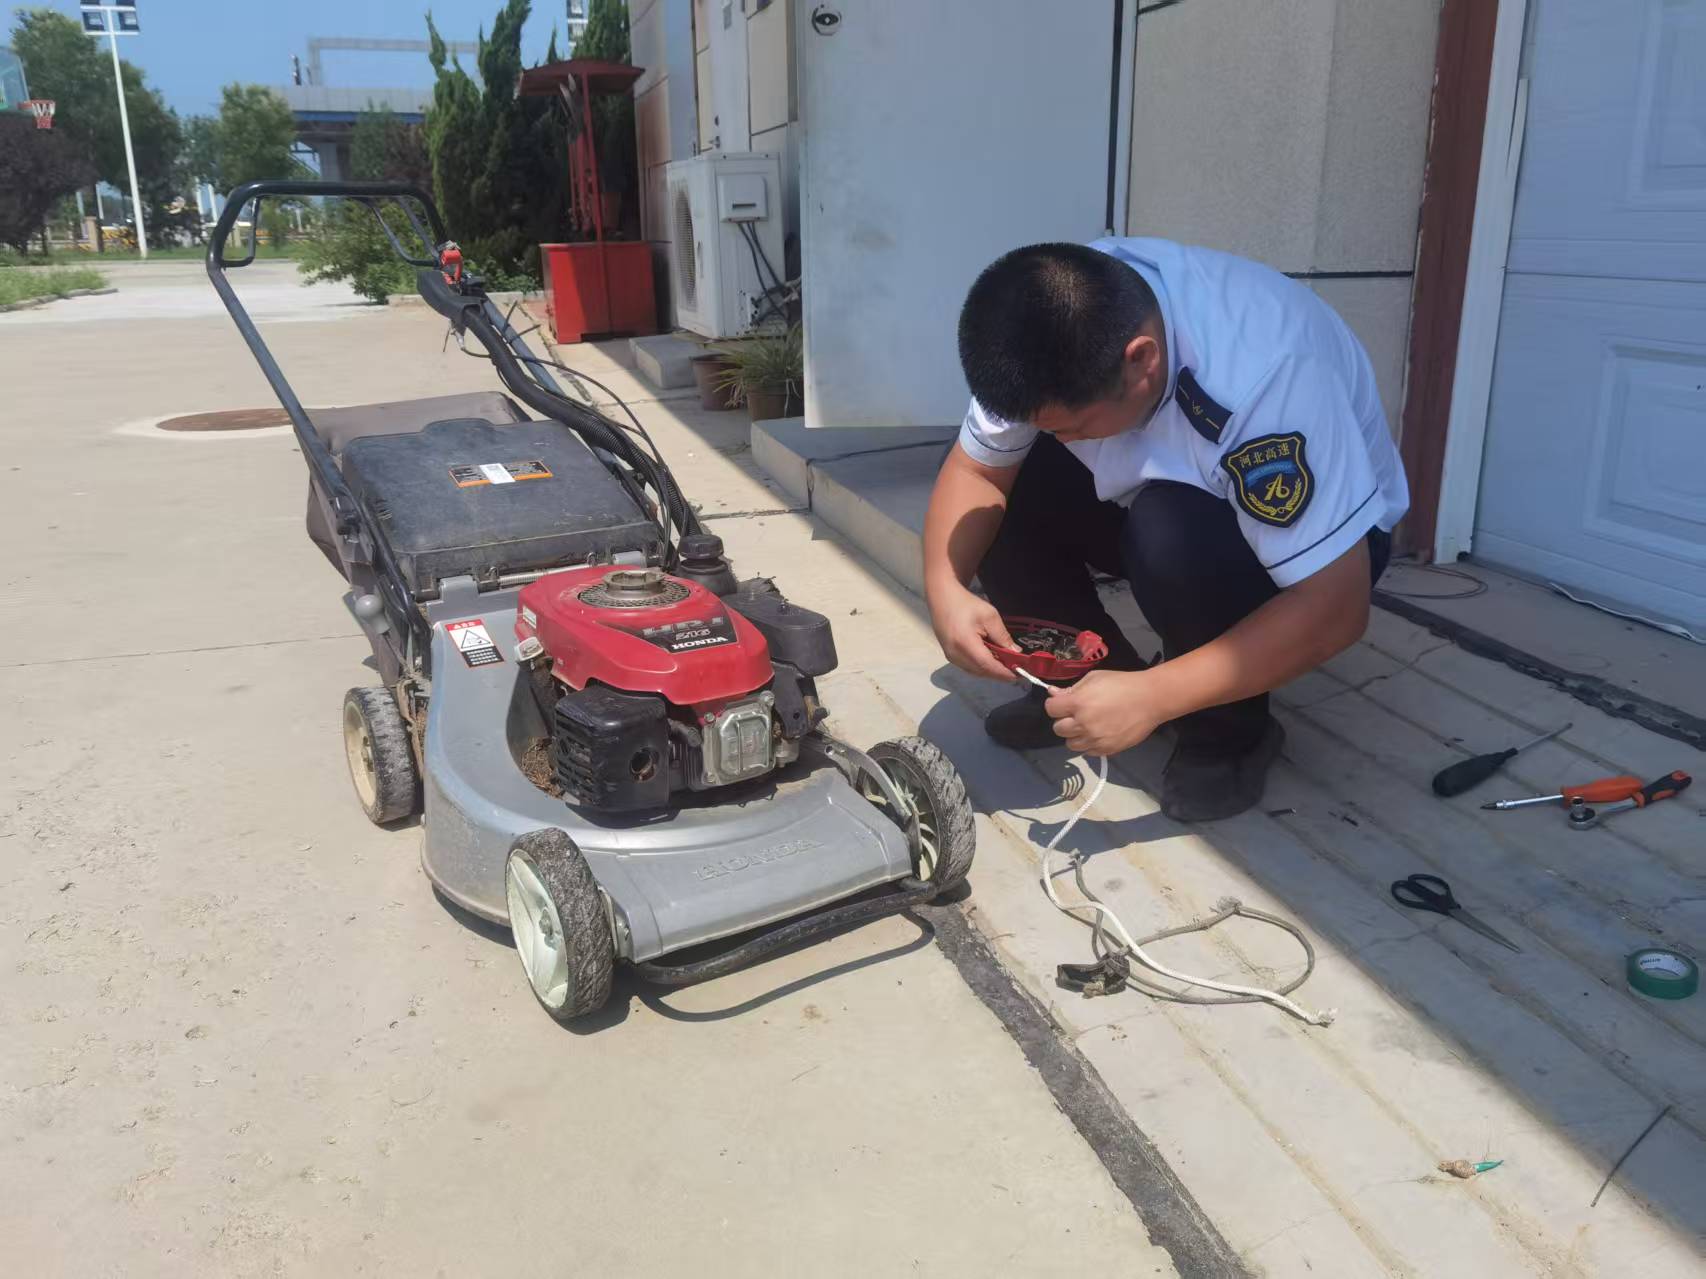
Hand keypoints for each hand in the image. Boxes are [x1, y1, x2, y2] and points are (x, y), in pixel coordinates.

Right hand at [928, 583, 1018, 681]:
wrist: (943, 598)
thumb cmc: (967, 604)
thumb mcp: (990, 616)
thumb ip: (1003, 637)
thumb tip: (1016, 653)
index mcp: (965, 644)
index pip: (988, 666)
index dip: (1005, 672)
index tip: (1021, 674)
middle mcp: (956, 655)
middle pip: (982, 671)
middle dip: (1001, 673)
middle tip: (1018, 669)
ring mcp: (951, 657)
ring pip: (976, 671)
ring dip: (992, 670)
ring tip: (1007, 664)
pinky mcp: (950, 656)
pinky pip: (969, 667)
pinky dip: (982, 666)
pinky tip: (991, 659)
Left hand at [1044, 669, 1162, 755]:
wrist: (1151, 699)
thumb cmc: (1122, 683)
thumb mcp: (1094, 678)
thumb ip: (1072, 689)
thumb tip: (1053, 694)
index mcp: (1078, 703)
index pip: (1050, 709)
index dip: (1056, 705)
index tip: (1064, 703)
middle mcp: (1083, 724)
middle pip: (1058, 729)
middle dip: (1065, 720)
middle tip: (1078, 714)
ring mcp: (1095, 739)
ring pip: (1070, 744)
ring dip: (1075, 735)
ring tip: (1088, 726)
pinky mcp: (1107, 750)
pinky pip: (1088, 752)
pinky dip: (1090, 744)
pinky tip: (1099, 733)